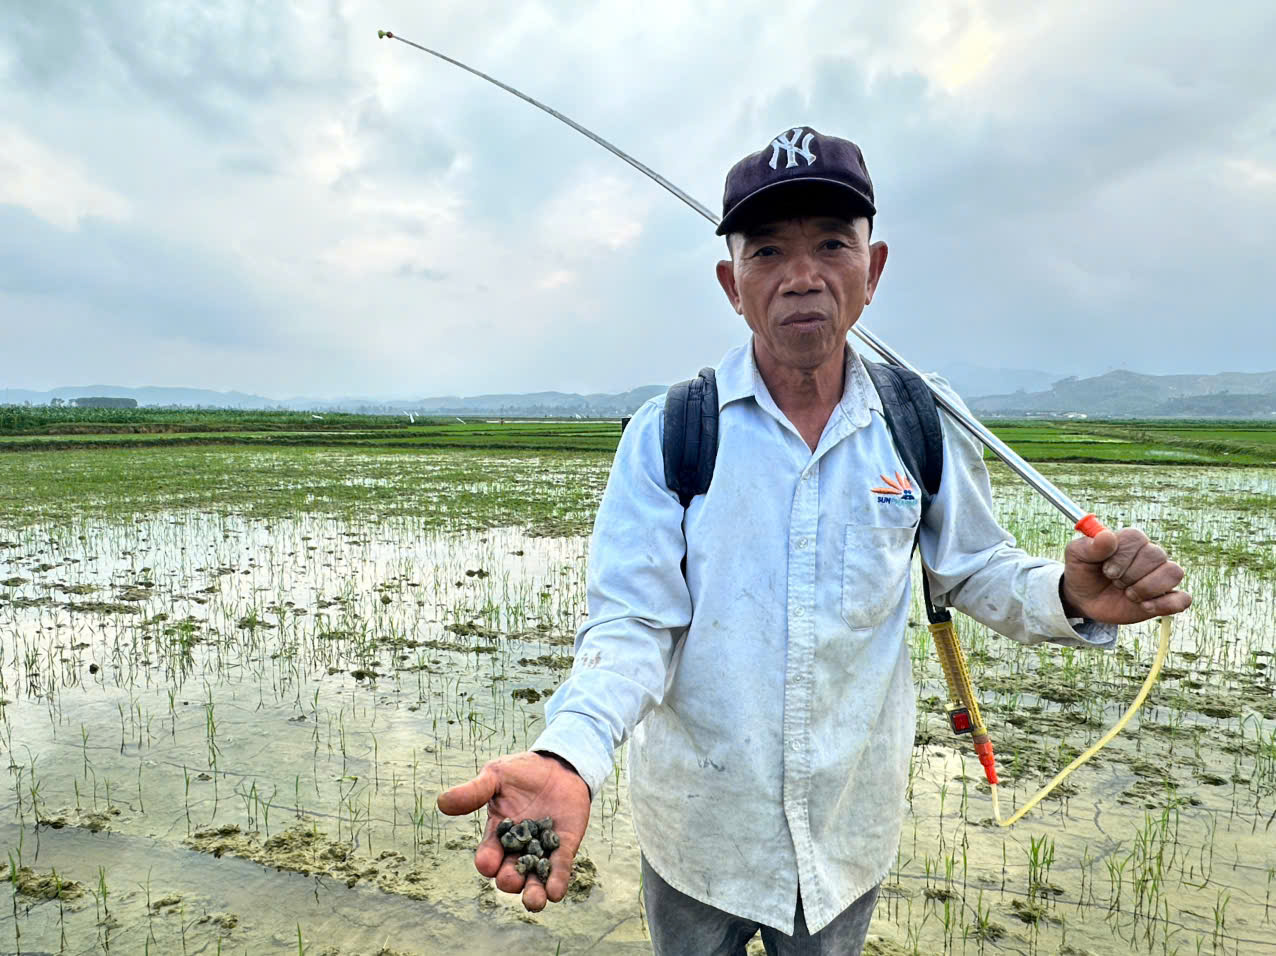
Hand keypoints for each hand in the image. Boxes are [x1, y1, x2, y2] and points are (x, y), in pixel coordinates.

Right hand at [436, 751, 590, 911]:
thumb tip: (442, 802)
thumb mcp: (495, 777)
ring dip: (533, 893)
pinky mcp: (565, 846)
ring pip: (535, 879)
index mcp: (498, 835)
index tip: (487, 863)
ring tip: (535, 901)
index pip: (488, 855)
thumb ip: (473, 792)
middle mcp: (518, 848)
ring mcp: (542, 850)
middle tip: (511, 879)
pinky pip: (560, 868)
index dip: (487, 861)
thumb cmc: (521, 771)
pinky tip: (555, 892)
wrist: (557, 765)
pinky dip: (557, 881)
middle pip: (510, 874)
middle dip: (509, 880)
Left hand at [1061, 527, 1190, 623]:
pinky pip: (1183, 599)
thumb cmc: (1083, 572)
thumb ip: (1089, 546)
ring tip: (1129, 595)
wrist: (1085, 599)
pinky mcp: (1166, 598)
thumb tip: (1107, 536)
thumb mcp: (1076, 556)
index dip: (1123, 557)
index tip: (1106, 571)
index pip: (1138, 539)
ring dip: (1148, 588)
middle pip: (1157, 555)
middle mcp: (1149, 554)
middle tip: (1115, 583)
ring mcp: (1160, 576)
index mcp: (1130, 540)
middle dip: (1131, 575)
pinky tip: (1144, 607)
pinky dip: (1165, 604)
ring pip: (1174, 572)